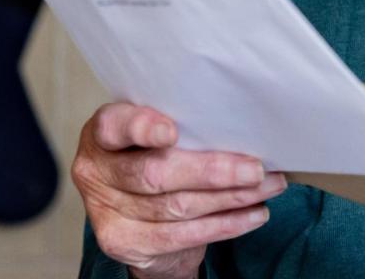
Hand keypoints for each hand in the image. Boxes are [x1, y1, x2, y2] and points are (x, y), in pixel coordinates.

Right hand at [72, 102, 285, 278]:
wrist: (137, 215)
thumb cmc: (155, 157)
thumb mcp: (158, 132)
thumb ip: (183, 124)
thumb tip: (243, 122)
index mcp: (102, 132)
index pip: (116, 126)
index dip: (141, 128)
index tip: (172, 132)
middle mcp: (95, 170)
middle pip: (155, 173)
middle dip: (212, 172)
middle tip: (256, 168)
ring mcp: (105, 210)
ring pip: (176, 207)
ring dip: (230, 198)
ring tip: (268, 187)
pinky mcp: (122, 242)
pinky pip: (181, 236)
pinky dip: (224, 225)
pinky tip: (253, 214)